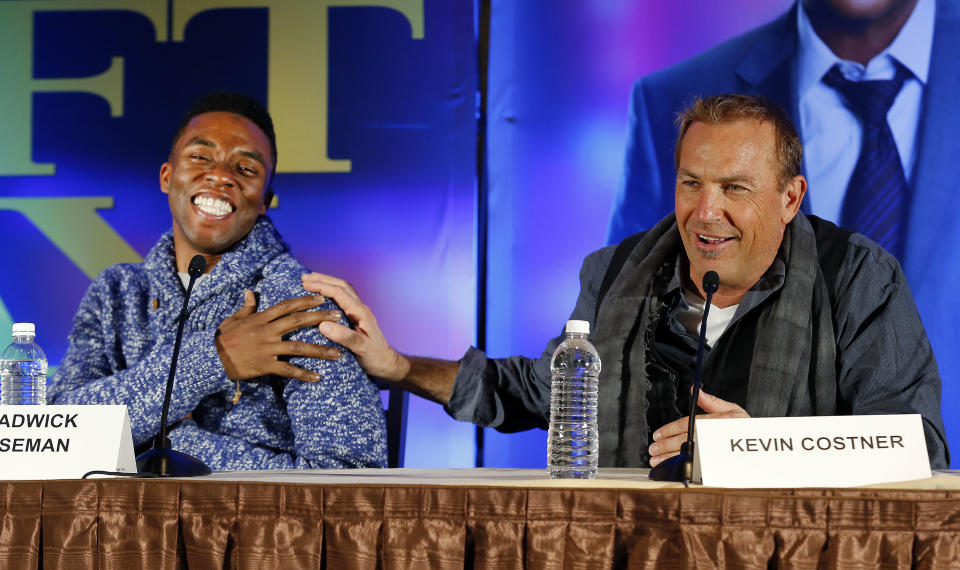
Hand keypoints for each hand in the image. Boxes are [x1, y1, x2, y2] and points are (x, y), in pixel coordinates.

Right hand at [215, 290, 342, 381]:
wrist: (210, 358)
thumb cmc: (222, 337)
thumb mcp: (234, 319)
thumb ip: (246, 306)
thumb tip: (250, 292)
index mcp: (261, 318)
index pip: (287, 306)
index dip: (305, 301)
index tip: (322, 298)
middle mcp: (267, 331)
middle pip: (298, 321)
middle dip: (320, 319)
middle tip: (340, 317)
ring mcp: (267, 348)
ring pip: (298, 347)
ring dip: (319, 350)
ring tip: (338, 353)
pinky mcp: (265, 365)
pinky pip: (287, 370)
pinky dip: (303, 374)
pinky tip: (317, 377)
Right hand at [301, 273, 409, 379]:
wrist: (386, 363)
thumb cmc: (375, 356)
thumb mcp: (360, 348)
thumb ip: (344, 336)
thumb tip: (322, 325)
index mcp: (360, 312)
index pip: (339, 293)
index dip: (322, 286)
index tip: (305, 284)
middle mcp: (360, 308)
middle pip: (341, 286)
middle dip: (322, 280)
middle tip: (304, 278)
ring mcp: (359, 311)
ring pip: (343, 290)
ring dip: (327, 283)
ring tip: (311, 281)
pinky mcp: (356, 317)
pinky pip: (342, 298)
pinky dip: (331, 292)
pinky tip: (322, 295)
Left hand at [648, 389, 748, 466]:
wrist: (763, 447)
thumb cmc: (745, 428)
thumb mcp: (732, 409)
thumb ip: (711, 402)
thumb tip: (695, 390)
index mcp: (715, 422)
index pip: (686, 424)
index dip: (669, 429)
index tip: (657, 434)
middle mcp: (713, 437)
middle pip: (683, 441)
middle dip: (665, 446)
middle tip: (653, 449)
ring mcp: (714, 453)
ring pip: (687, 456)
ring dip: (669, 460)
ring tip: (656, 461)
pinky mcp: (716, 467)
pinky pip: (695, 469)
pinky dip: (681, 471)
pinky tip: (672, 471)